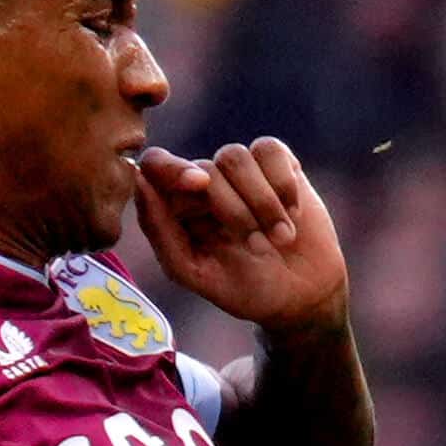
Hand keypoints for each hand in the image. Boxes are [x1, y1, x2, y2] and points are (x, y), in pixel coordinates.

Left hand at [132, 137, 350, 333]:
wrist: (304, 296)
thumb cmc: (244, 289)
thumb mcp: (197, 273)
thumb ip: (161, 232)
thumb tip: (140, 180)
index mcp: (178, 206)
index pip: (156, 165)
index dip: (173, 168)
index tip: (201, 185)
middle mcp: (206, 182)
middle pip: (206, 168)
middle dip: (236, 211)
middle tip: (257, 247)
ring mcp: (241, 171)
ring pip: (236, 155)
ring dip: (263, 202)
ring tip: (280, 237)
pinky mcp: (277, 164)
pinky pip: (269, 149)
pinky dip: (283, 184)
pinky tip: (293, 213)